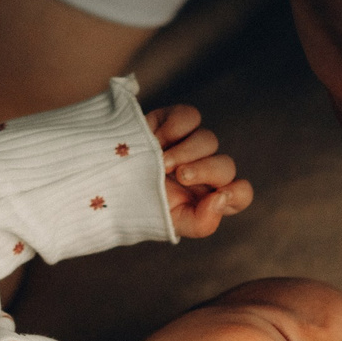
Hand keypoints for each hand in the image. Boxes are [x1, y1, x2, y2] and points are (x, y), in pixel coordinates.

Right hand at [143, 103, 251, 238]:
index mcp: (207, 198)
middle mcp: (203, 170)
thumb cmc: (137, 206)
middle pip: (226, 165)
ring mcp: (189, 144)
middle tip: (178, 175)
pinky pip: (190, 117)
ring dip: (186, 151)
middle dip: (205, 170)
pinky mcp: (173, 121)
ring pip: (209, 140)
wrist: (100, 180)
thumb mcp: (169, 223)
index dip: (237, 193)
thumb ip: (202, 223)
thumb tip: (222, 197)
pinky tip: (155, 139)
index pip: (241, 194)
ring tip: (160, 161)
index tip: (218, 196)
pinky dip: (176, 128)